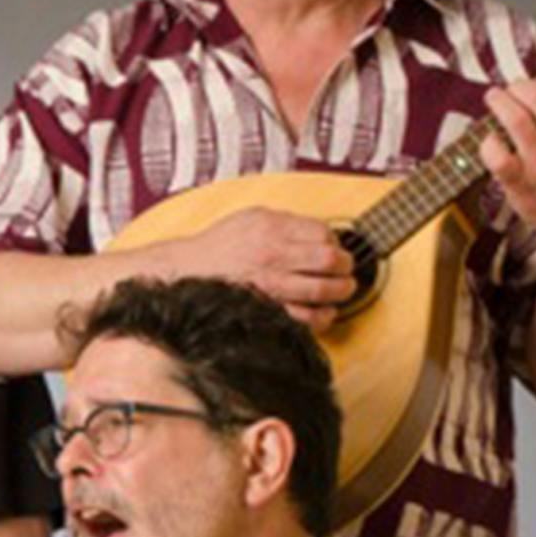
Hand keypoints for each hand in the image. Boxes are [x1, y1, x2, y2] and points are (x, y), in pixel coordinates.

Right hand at [175, 207, 355, 329]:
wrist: (188, 271)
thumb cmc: (220, 246)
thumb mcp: (252, 217)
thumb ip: (286, 221)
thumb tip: (322, 232)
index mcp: (272, 229)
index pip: (323, 233)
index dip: (335, 240)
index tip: (335, 247)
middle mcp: (273, 257)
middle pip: (330, 260)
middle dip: (346, 266)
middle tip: (347, 269)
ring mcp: (271, 286)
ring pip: (323, 290)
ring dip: (341, 291)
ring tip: (343, 289)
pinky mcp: (268, 310)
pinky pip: (306, 319)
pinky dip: (324, 317)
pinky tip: (326, 312)